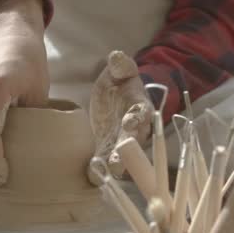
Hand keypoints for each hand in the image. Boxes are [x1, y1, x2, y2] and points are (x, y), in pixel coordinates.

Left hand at [89, 51, 153, 179]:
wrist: (114, 98)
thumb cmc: (120, 84)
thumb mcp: (120, 72)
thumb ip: (121, 65)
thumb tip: (117, 56)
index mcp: (140, 107)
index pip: (142, 113)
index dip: (137, 118)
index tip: (130, 121)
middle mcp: (135, 128)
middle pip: (133, 140)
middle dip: (126, 150)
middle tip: (116, 159)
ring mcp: (121, 141)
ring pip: (121, 155)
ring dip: (114, 164)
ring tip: (103, 171)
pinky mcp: (107, 148)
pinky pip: (105, 161)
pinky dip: (99, 170)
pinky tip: (91, 176)